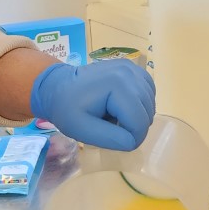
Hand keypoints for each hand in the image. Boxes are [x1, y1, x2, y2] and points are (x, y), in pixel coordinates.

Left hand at [30, 60, 155, 150]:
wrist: (58, 86)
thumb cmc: (66, 109)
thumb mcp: (83, 130)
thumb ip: (111, 139)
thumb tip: (133, 141)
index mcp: (117, 85)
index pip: (140, 122)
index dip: (131, 139)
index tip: (113, 139)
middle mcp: (129, 72)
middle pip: (147, 112)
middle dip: (133, 127)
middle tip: (110, 127)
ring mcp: (132, 67)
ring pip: (150, 103)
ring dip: (136, 115)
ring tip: (113, 115)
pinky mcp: (133, 68)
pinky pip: (148, 92)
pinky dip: (140, 103)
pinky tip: (122, 105)